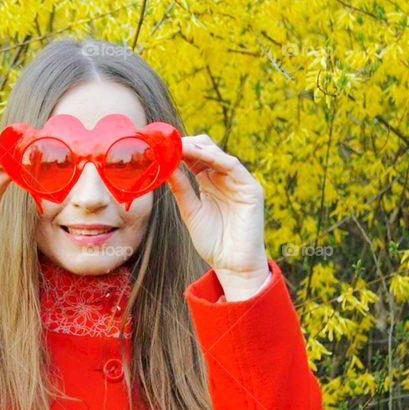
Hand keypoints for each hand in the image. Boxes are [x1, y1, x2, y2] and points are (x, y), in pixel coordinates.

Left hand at [164, 134, 268, 286]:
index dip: (178, 149)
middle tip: (165, 143)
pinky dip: (215, 158)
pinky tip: (197, 155)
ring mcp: (239, 181)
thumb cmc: (212, 242)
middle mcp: (224, 178)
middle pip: (207, 149)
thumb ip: (180, 187)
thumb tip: (164, 165)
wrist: (232, 265)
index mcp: (210, 182)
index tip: (157, 145)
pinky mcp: (251, 188)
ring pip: (218, 154)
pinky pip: (232, 166)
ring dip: (196, 148)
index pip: (195, 157)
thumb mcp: (190, 211)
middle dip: (186, 144)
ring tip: (177, 146)